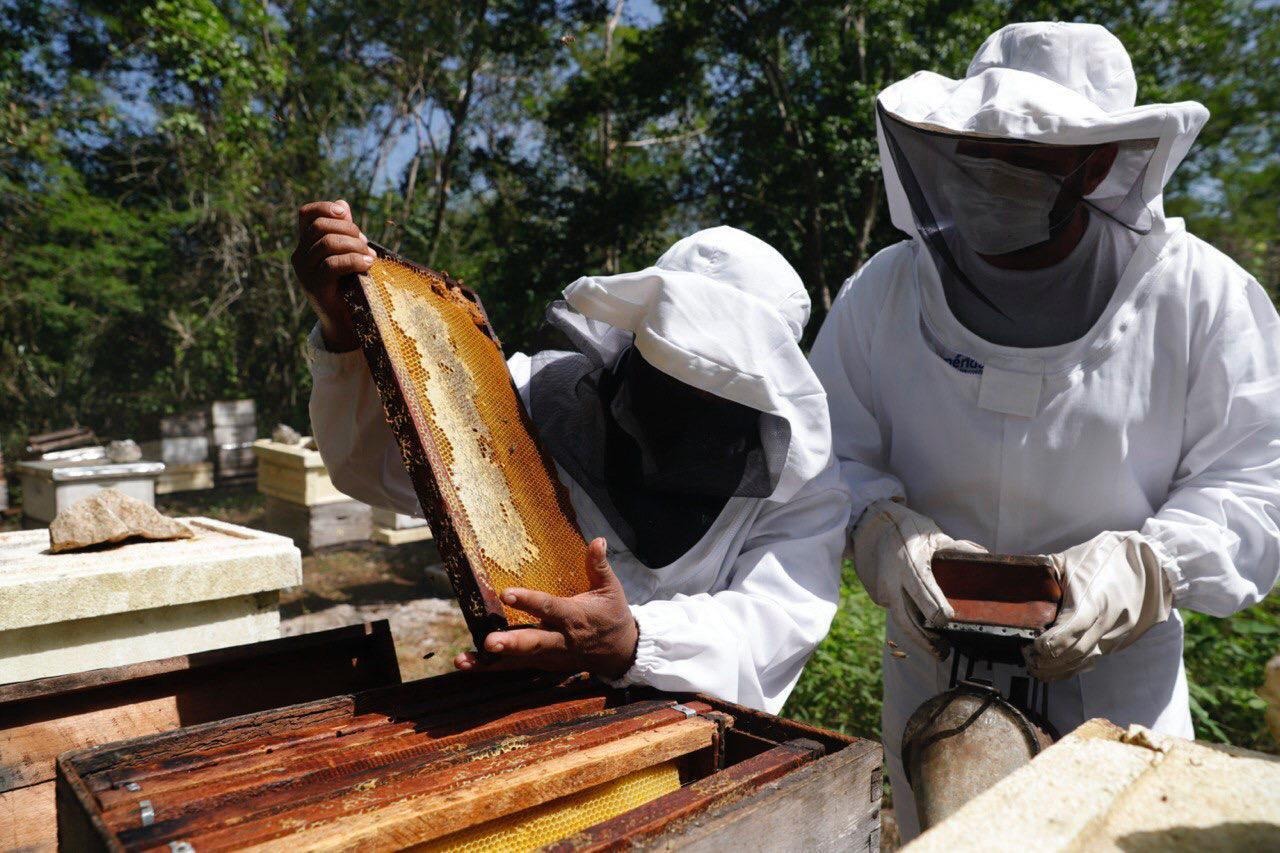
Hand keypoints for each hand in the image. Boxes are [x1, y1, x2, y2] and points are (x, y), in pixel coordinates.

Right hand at [290, 199, 375, 351]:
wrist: (346, 322)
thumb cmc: (349, 285)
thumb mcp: (347, 254)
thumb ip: (344, 231)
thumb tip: (343, 203)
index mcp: (305, 245)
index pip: (306, 214)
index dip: (324, 207)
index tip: (345, 212)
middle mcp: (299, 256)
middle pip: (320, 227)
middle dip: (348, 229)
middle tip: (366, 243)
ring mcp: (304, 272)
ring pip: (328, 243)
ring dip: (355, 246)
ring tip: (370, 256)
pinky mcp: (314, 286)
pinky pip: (333, 264)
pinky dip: (355, 260)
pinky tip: (369, 264)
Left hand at [454, 538, 639, 678]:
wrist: (621, 653)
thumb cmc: (613, 615)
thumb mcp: (611, 589)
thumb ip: (599, 566)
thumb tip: (598, 540)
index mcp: (575, 617)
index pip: (550, 608)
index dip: (529, 601)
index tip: (506, 594)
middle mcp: (560, 639)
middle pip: (533, 642)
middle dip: (511, 643)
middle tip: (489, 642)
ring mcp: (551, 656)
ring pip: (519, 659)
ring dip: (491, 661)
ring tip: (464, 660)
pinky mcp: (543, 664)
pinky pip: (515, 667)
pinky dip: (491, 667)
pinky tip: (466, 664)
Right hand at [853, 499, 985, 658]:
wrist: (871, 526)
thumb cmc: (907, 529)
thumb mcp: (933, 535)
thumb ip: (957, 548)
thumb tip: (985, 556)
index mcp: (910, 564)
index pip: (924, 593)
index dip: (936, 610)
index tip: (948, 620)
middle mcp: (893, 581)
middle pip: (907, 619)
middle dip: (925, 638)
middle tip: (943, 651)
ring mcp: (882, 590)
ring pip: (900, 620)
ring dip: (917, 637)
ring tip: (936, 649)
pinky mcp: (877, 595)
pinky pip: (895, 612)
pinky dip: (909, 621)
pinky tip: (922, 629)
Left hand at [1026, 531, 1171, 680]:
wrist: (1154, 564)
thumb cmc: (1110, 556)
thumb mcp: (1073, 559)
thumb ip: (1047, 574)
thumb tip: (1021, 579)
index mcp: (1093, 602)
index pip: (1070, 633)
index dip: (1049, 645)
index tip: (1033, 646)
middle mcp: (1108, 622)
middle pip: (1076, 653)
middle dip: (1050, 663)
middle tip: (1030, 661)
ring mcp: (1118, 633)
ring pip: (1087, 660)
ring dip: (1061, 669)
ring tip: (1040, 669)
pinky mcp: (1123, 639)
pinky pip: (1096, 657)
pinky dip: (1077, 665)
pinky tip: (1060, 668)